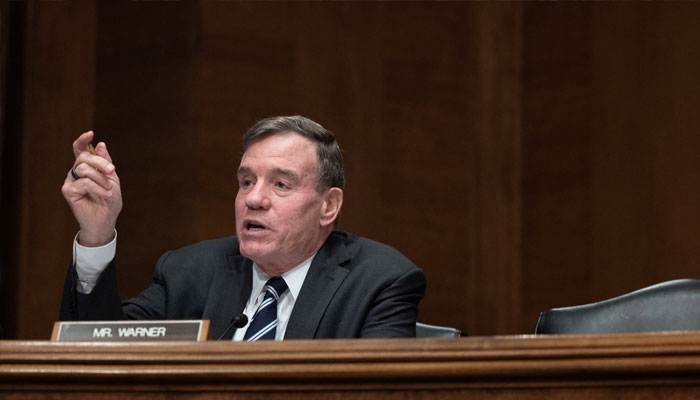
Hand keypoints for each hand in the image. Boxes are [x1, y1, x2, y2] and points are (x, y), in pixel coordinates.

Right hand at [61, 131, 122, 246]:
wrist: (106, 220)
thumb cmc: (109, 200)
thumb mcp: (112, 178)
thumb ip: (106, 162)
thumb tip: (100, 144)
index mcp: (86, 167)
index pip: (80, 150)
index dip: (83, 140)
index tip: (90, 133)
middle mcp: (76, 172)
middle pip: (84, 157)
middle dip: (100, 162)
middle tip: (111, 170)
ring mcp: (70, 181)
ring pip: (84, 169)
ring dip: (101, 179)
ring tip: (108, 190)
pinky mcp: (68, 191)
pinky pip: (84, 182)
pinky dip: (98, 188)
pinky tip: (104, 195)